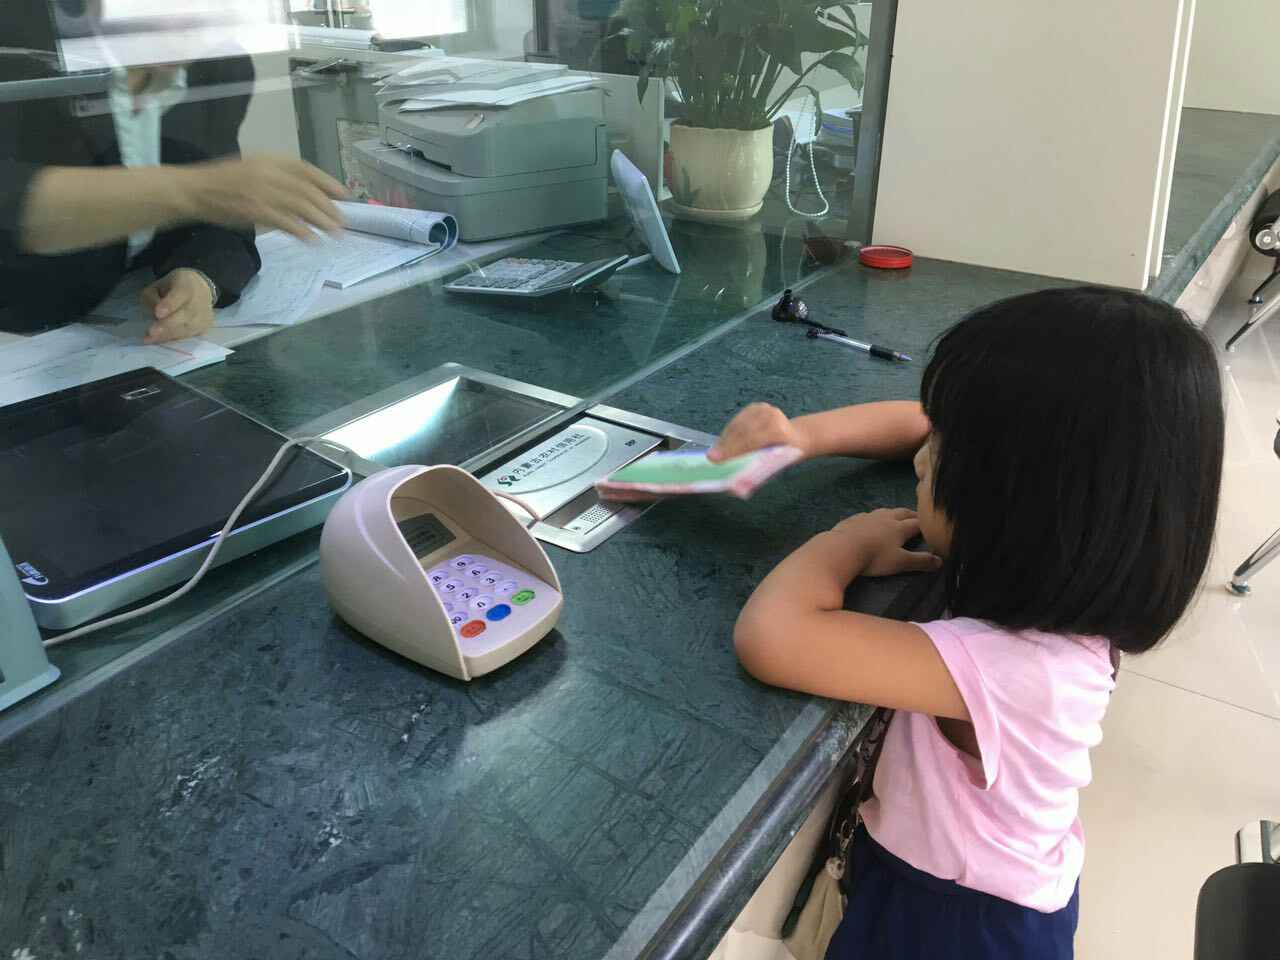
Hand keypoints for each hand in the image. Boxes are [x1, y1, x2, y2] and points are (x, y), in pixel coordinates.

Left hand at [140, 269, 214, 343]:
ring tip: (150, 339)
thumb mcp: (158, 285)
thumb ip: (151, 297)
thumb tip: (154, 315)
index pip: (179, 295)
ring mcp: (204, 315)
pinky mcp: (205, 327)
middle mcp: (199, 301)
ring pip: (186, 328)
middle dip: (167, 324)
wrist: (201, 289)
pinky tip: (160, 339)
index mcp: (186, 286)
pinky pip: (188, 335)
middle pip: (184, 315)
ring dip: (168, 335)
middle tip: (151, 332)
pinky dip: (173, 338)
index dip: (169, 305)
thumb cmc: (174, 287)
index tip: (158, 313)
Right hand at [177, 154, 347, 241]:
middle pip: (307, 190)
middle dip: (329, 207)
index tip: (343, 194)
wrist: (194, 190)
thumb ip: (279, 177)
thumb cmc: (224, 182)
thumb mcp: (253, 169)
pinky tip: (312, 239)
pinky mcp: (255, 210)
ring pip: (300, 206)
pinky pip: (285, 222)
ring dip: (321, 220)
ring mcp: (262, 191)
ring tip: (335, 232)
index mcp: (268, 159)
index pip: (305, 169)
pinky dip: (301, 231)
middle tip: (343, 220)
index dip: (326, 181)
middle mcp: (268, 172)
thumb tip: (310, 193)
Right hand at [708, 403, 807, 461]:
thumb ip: (756, 468)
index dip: (733, 450)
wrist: (796, 436)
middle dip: (725, 446)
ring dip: (725, 439)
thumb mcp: (775, 463)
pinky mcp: (756, 406)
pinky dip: (729, 431)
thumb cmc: (785, 455)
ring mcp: (763, 408)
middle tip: (712, 458)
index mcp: (778, 430)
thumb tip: (732, 482)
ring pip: (738, 425)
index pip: (752, 440)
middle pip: (742, 431)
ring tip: (716, 452)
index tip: (717, 460)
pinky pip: (738, 420)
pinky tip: (724, 442)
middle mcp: (771, 415)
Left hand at [824, 508, 941, 576]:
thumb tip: (940, 561)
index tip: (932, 524)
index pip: (917, 523)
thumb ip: (921, 561)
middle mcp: (885, 518)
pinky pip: (865, 516)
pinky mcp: (852, 520)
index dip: (925, 524)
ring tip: (895, 515)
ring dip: (892, 512)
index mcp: (899, 527)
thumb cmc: (874, 557)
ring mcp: (867, 517)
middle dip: (911, 514)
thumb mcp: (901, 562)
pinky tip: (868, 520)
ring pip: (883, 511)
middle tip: (917, 516)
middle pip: (901, 513)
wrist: (842, 548)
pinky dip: (872, 517)